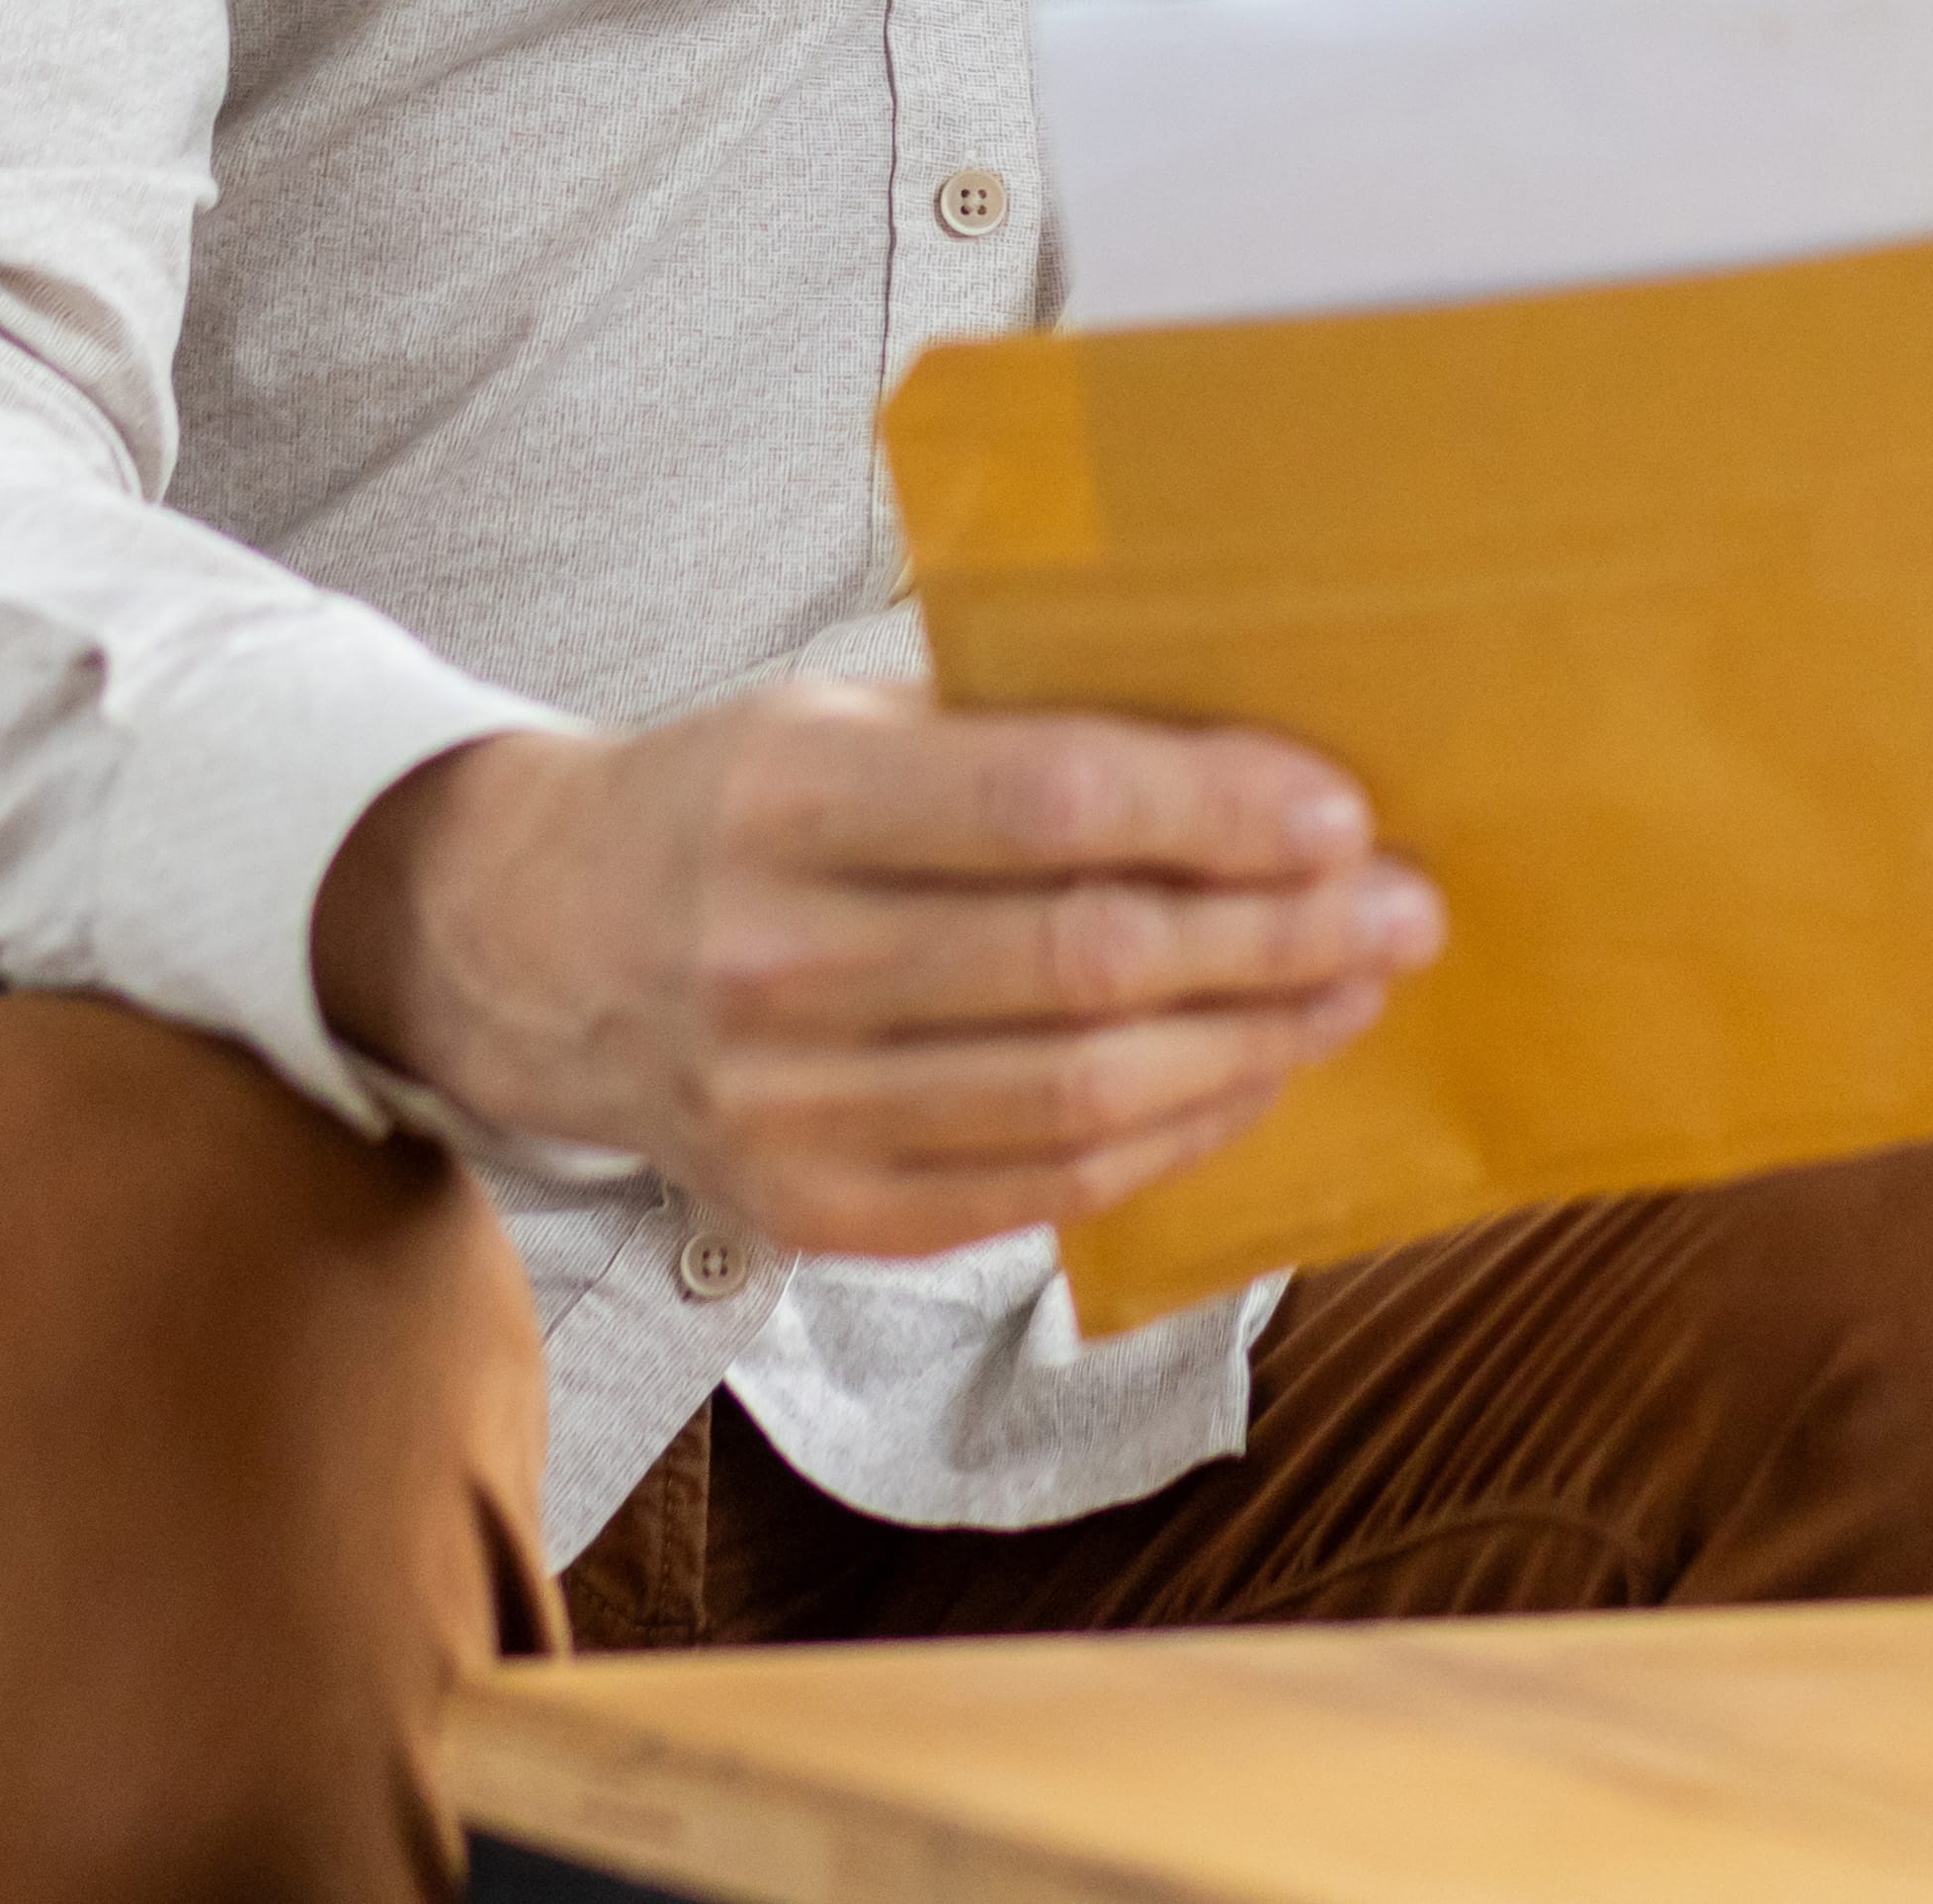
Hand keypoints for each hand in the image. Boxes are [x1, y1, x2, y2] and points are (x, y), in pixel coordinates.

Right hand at [312, 685, 1437, 1262]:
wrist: (531, 950)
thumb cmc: (729, 805)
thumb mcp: (836, 717)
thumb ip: (1013, 737)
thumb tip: (1251, 755)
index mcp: (787, 799)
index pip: (1047, 804)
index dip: (1215, 812)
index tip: (1343, 809)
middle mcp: (777, 961)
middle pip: (1088, 964)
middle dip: (1276, 936)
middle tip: (1401, 905)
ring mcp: (789, 1109)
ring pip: (1082, 1095)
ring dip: (1254, 1042)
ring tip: (1352, 987)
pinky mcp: (817, 1214)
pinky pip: (1040, 1188)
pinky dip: (1172, 1135)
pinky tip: (1251, 1074)